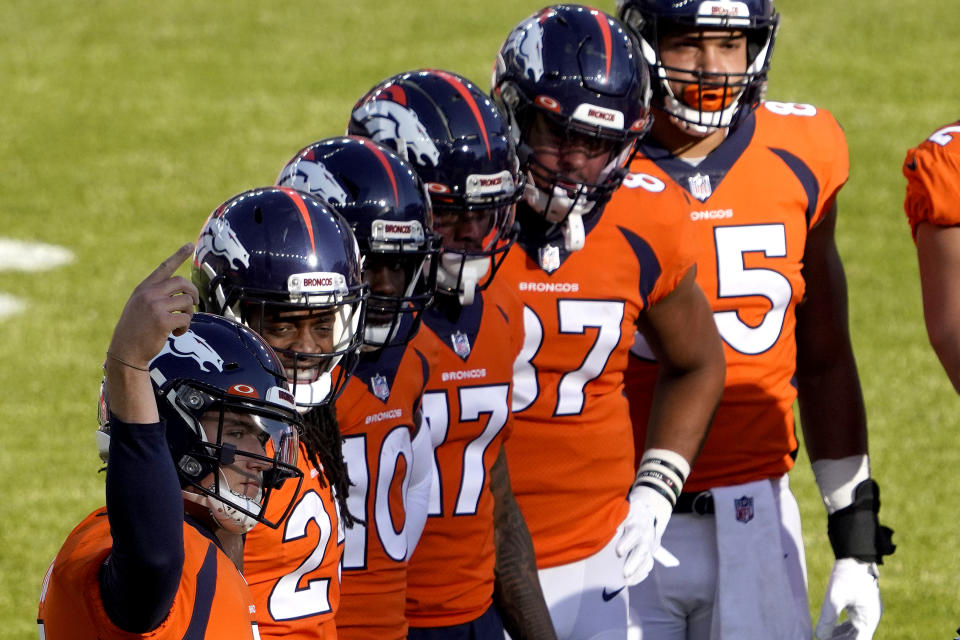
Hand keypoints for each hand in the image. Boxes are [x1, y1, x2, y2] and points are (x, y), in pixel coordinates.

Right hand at [107, 243, 198, 367]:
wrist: (125, 351)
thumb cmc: (135, 330)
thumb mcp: (139, 306)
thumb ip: (155, 295)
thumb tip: (182, 293)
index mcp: (144, 288)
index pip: (164, 267)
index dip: (178, 255)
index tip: (190, 244)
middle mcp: (149, 293)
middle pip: (182, 283)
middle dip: (193, 293)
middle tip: (195, 303)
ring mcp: (155, 306)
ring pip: (187, 302)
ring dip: (189, 314)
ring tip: (180, 324)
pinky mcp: (162, 321)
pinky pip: (186, 319)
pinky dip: (185, 327)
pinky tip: (176, 333)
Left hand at [615, 484, 673, 584]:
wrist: (645, 513)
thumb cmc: (627, 513)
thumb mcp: (622, 510)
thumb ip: (613, 519)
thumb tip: (599, 528)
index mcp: (637, 522)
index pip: (634, 533)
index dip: (628, 543)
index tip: (619, 552)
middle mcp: (646, 534)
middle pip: (642, 549)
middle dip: (633, 562)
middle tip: (625, 573)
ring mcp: (649, 544)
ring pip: (646, 560)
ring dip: (637, 571)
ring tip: (627, 581)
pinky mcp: (650, 552)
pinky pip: (648, 565)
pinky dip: (640, 574)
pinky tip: (631, 581)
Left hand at [815, 558, 881, 638]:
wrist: (855, 553)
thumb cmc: (847, 574)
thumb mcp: (835, 596)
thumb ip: (828, 617)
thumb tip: (819, 637)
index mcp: (869, 618)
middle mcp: (871, 616)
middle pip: (857, 638)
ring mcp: (867, 610)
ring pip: (855, 631)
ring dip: (841, 636)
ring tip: (825, 638)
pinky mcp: (860, 603)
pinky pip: (853, 621)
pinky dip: (842, 627)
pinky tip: (830, 629)